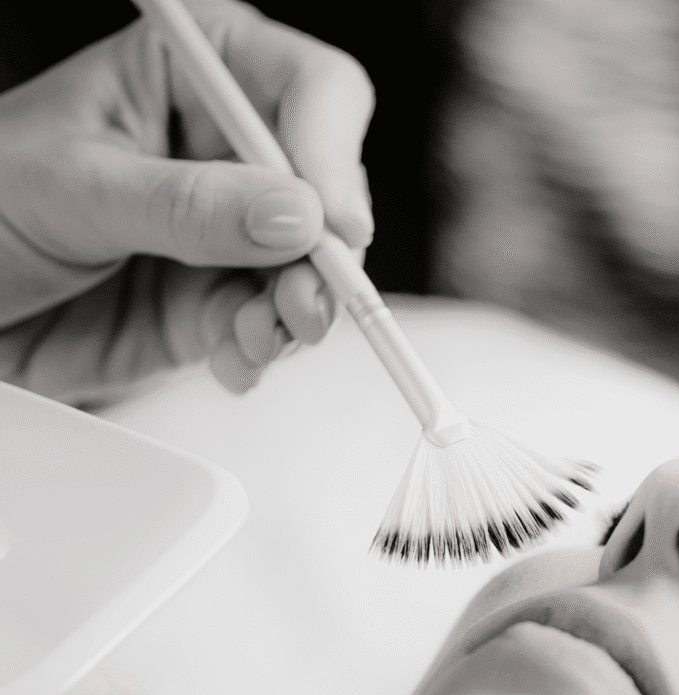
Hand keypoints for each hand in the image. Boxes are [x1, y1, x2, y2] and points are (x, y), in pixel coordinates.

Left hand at [0, 0, 373, 405]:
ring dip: (296, 314)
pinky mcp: (217, 304)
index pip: (306, 88)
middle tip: (299, 299)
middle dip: (323, 254)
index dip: (332, 149)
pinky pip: (272, 328)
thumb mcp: (73, 189)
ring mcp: (226, 237)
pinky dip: (261, 352)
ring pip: (311, 270)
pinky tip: (228, 357)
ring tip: (253, 336)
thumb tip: (294, 216)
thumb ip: (186, 205)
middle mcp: (221, 156)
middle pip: (327, 191)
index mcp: (186, 80)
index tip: (329, 220)